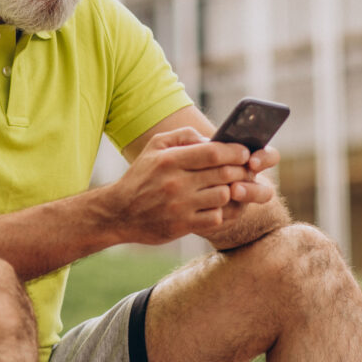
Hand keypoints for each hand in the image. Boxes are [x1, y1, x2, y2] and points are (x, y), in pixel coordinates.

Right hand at [106, 127, 256, 244]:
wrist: (118, 213)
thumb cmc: (140, 177)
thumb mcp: (154, 148)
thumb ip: (183, 135)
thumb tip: (211, 138)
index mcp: (170, 160)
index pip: (214, 152)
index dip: (235, 151)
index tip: (243, 153)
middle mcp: (175, 183)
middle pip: (224, 174)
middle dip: (239, 171)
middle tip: (242, 171)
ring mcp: (180, 206)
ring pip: (224, 196)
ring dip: (230, 191)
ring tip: (226, 188)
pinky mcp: (182, 225)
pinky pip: (216, 217)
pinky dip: (220, 211)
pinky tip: (213, 206)